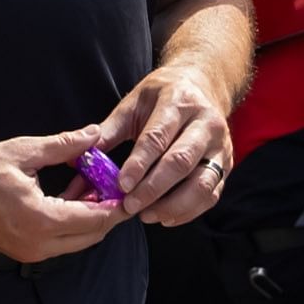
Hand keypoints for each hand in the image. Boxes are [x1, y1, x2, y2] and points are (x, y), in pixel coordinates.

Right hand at [0, 127, 128, 258]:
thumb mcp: (21, 151)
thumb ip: (63, 146)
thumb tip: (93, 136)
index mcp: (40, 220)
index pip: (96, 219)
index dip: (117, 202)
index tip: (127, 184)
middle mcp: (38, 245)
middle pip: (92, 235)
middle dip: (107, 211)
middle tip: (112, 183)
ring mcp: (29, 252)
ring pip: (77, 241)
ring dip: (90, 218)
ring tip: (91, 186)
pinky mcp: (21, 251)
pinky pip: (59, 242)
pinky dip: (72, 223)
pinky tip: (70, 197)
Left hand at [100, 59, 233, 226]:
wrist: (202, 85)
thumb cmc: (162, 97)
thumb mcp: (133, 104)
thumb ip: (108, 132)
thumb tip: (78, 159)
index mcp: (179, 102)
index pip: (158, 136)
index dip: (139, 163)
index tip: (121, 184)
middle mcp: (206, 123)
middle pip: (181, 161)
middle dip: (153, 188)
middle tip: (130, 206)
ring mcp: (220, 146)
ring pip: (202, 183)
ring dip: (173, 205)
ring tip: (147, 215)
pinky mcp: (225, 164)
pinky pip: (212, 194)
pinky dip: (189, 211)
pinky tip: (166, 218)